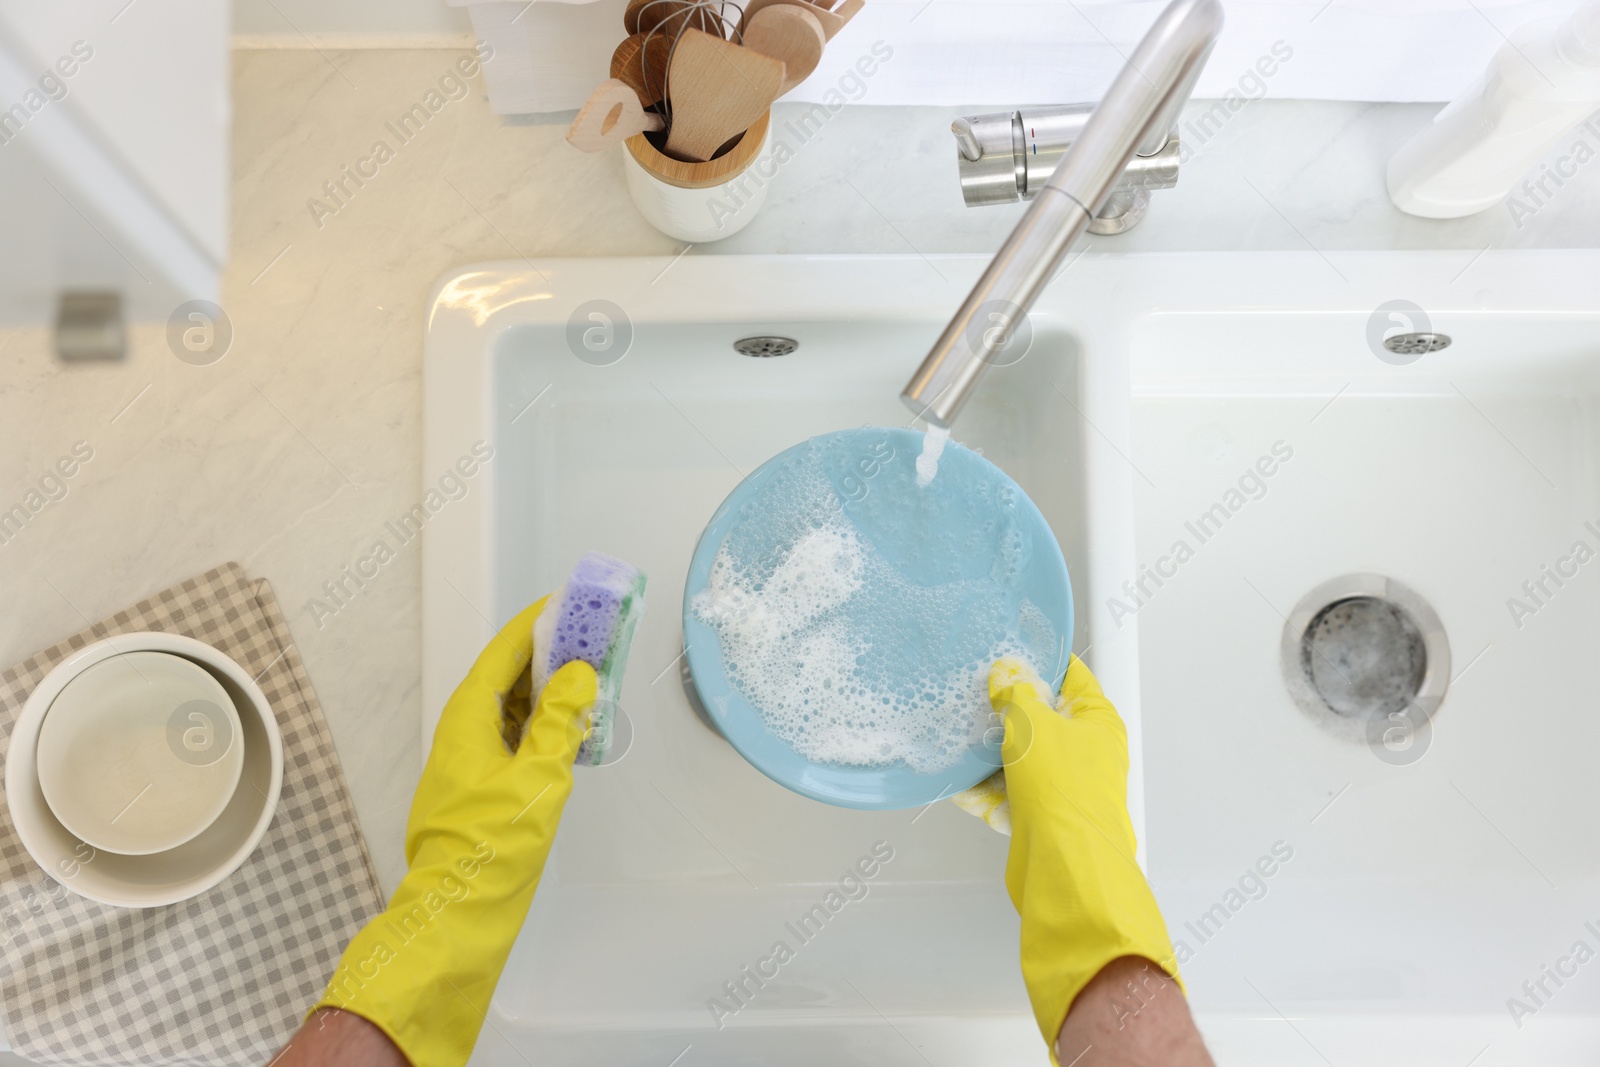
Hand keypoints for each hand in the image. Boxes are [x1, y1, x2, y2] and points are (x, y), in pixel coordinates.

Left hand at [309, 597, 596, 1066]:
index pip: (505, 651)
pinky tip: (576, 726)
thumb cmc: (491, 848)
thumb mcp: (539, 777)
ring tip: (594, 672)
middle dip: (551, 653)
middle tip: (594, 635)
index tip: (568, 602)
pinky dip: (546, 724)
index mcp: (469, 717)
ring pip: (514, 707)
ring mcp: (471, 759)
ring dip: (552, 689)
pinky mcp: (483, 785)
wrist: (459, 913)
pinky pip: (516, 737)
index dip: (537, 623)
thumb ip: (561, 721)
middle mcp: (464, 731)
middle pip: (510, 675)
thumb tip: (578, 674)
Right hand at [986, 656, 1197, 1065]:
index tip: (1009, 650)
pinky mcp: (1039, 815)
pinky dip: (983, 789)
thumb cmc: (1065, 793)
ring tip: (956, 738)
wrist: (1065, 867)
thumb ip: (1016, 692)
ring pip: (1018, 757)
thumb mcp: (1033, 724)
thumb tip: (1007, 674)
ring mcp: (1061, 786)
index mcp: (1097, 722)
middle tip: (973, 694)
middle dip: (1004, 710)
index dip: (1039, 660)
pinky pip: (1006, 793)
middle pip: (1039, 717)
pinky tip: (956, 782)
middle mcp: (1085, 752)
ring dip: (988, 752)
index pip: (1070, 675)